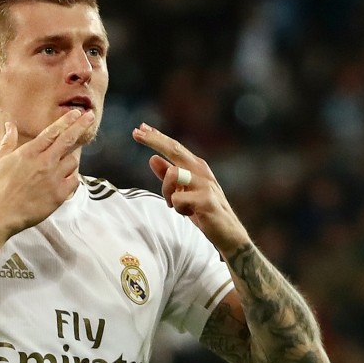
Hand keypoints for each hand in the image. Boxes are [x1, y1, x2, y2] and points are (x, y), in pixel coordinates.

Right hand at [0, 109, 94, 235]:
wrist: (1, 213)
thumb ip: (8, 141)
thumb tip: (10, 125)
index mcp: (30, 152)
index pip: (52, 132)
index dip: (66, 121)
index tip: (76, 113)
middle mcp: (44, 161)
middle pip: (67, 139)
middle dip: (80, 126)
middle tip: (89, 117)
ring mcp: (54, 177)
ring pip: (73, 161)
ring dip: (70, 160)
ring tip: (62, 166)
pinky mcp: (60, 193)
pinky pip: (75, 180)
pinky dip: (72, 179)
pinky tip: (65, 181)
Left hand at [132, 123, 250, 256]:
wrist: (228, 233)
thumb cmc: (203, 211)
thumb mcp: (183, 191)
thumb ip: (168, 176)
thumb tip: (152, 158)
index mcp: (196, 167)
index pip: (174, 147)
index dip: (156, 137)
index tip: (138, 129)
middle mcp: (201, 171)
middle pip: (175, 149)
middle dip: (154, 140)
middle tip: (135, 133)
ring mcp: (205, 184)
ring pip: (172, 175)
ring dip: (168, 192)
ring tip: (178, 206)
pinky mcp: (206, 200)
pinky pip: (178, 200)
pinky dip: (178, 209)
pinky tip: (191, 214)